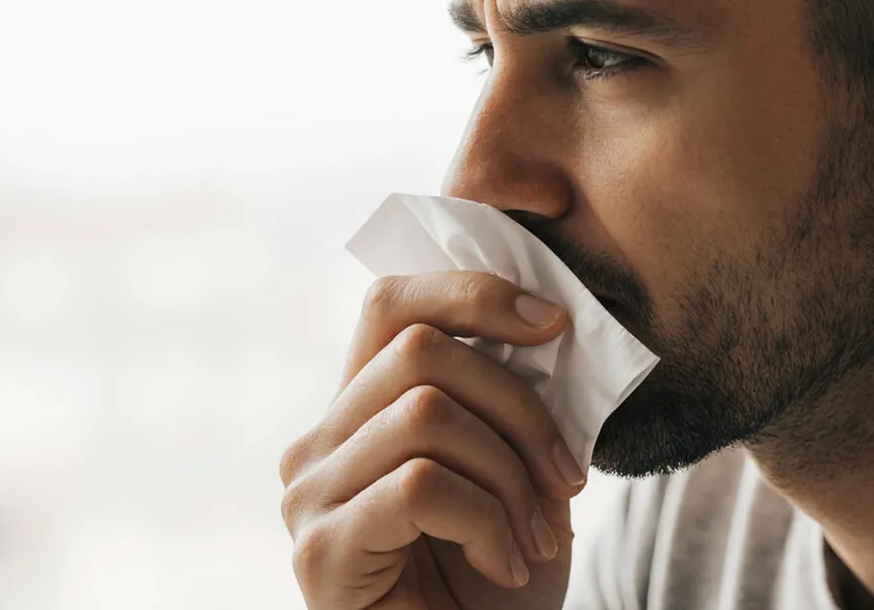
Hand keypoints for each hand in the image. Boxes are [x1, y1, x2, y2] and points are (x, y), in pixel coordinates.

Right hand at [280, 272, 586, 608]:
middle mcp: (316, 444)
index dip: (474, 292)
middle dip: (519, 406)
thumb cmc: (495, 582)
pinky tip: (503, 563)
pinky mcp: (320, 549)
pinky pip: (420, 486)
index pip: (392, 301)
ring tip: (533, 536)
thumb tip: (547, 322)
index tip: (554, 324)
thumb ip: (509, 401)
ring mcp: (308, 496)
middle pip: (422, 348)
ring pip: (426, 414)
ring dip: (510, 476)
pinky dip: (487, 521)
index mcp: (358, 412)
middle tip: (565, 477)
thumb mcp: (517, 472)